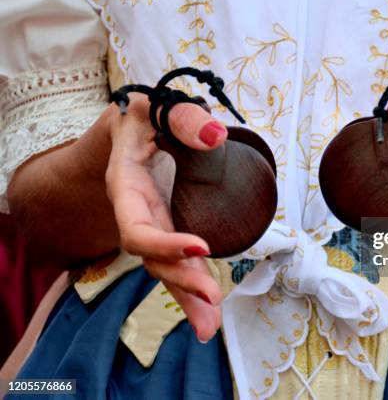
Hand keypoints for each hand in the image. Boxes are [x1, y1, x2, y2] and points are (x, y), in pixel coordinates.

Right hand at [105, 95, 227, 341]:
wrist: (129, 128)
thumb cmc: (143, 116)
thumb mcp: (157, 106)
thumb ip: (183, 117)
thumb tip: (216, 135)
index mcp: (126, 185)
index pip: (136, 226)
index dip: (163, 242)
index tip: (201, 246)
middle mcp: (135, 211)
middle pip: (150, 257)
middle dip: (180, 280)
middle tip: (212, 299)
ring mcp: (153, 222)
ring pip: (163, 267)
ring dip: (186, 296)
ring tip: (209, 326)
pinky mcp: (168, 226)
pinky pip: (176, 261)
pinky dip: (189, 286)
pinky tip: (207, 311)